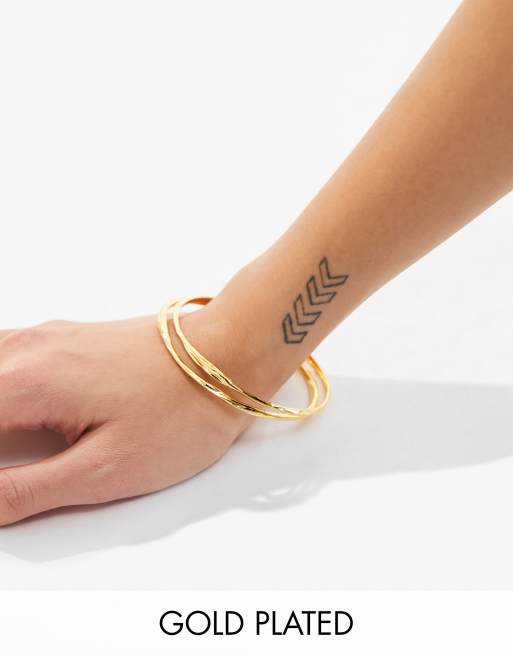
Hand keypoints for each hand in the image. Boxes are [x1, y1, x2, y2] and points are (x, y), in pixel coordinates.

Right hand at [0, 310, 252, 525]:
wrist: (227, 355)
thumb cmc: (180, 411)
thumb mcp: (102, 470)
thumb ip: (25, 490)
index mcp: (26, 384)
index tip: (5, 489)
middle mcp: (27, 350)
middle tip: (12, 474)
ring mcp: (46, 337)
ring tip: (14, 449)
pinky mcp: (66, 337)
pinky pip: (5, 355)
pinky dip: (1, 384)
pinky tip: (13, 408)